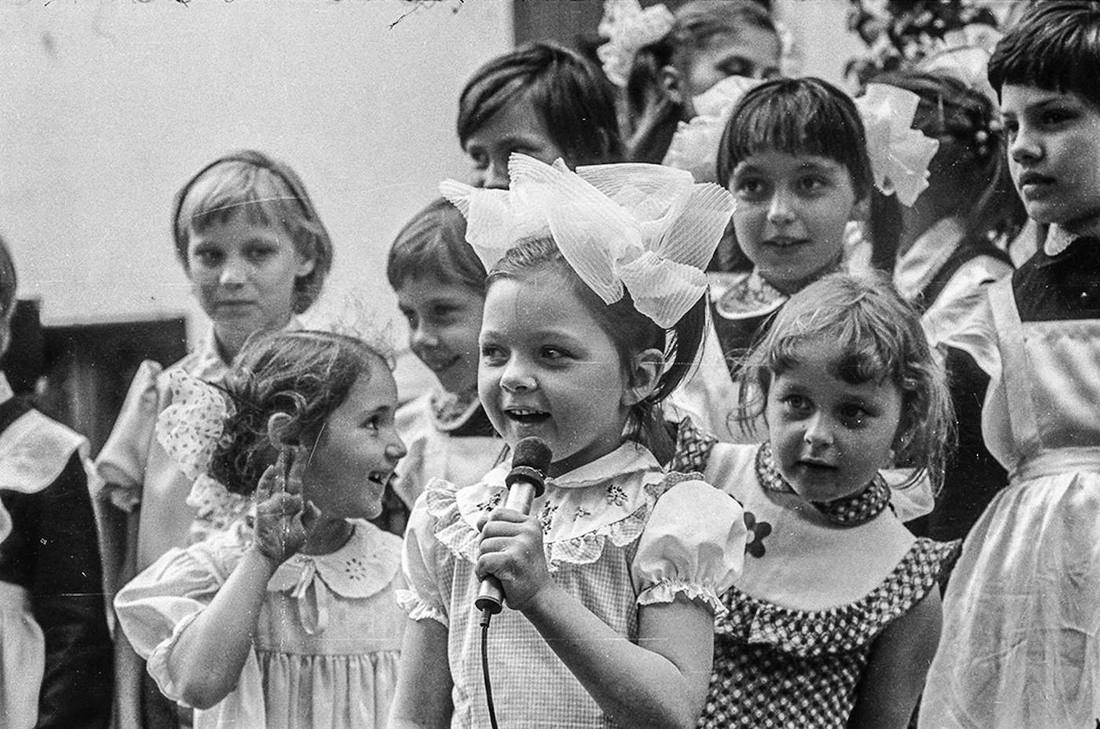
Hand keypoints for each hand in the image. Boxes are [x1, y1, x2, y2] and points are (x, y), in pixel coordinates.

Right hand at [251, 447, 319, 563]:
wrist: (272, 555)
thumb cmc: (288, 544)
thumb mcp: (306, 530)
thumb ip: (312, 516)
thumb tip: (311, 501)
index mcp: (294, 504)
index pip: (298, 481)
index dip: (300, 467)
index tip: (303, 451)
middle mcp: (283, 500)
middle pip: (288, 476)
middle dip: (292, 461)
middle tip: (295, 444)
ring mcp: (272, 502)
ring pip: (277, 480)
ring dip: (281, 465)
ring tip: (283, 450)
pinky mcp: (262, 507)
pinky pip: (264, 490)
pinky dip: (267, 479)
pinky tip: (272, 468)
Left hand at [475, 508, 551, 611]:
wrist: (539, 595)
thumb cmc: (524, 570)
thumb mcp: (516, 543)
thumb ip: (499, 528)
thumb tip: (481, 519)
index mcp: (531, 523)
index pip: (496, 513)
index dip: (490, 530)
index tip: (499, 545)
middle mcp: (528, 531)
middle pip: (487, 528)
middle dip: (485, 546)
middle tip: (498, 560)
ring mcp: (521, 545)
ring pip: (483, 545)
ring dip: (484, 560)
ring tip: (498, 569)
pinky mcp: (512, 560)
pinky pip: (483, 560)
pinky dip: (482, 571)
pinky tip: (493, 576)